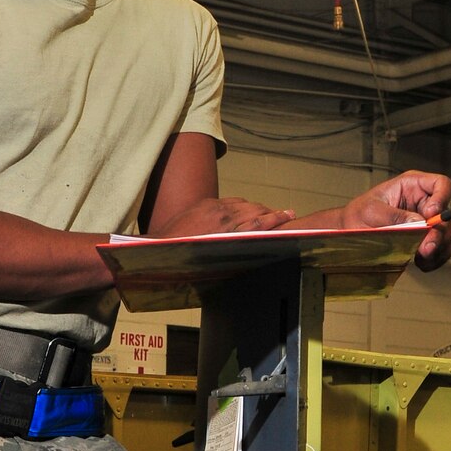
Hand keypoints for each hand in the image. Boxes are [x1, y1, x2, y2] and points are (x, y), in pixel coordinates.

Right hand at [156, 195, 299, 237]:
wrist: (161, 248)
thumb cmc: (171, 240)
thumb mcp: (187, 221)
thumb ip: (203, 220)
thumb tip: (210, 227)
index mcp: (210, 205)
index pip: (237, 203)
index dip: (251, 208)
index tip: (261, 211)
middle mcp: (220, 210)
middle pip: (250, 206)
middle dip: (266, 210)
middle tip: (282, 214)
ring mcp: (226, 222)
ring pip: (256, 214)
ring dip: (274, 215)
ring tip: (288, 215)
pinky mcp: (230, 234)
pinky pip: (255, 226)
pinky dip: (271, 223)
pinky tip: (282, 223)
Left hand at [341, 170, 450, 271]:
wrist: (350, 233)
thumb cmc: (358, 215)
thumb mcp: (372, 211)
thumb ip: (396, 217)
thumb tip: (421, 224)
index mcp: (413, 186)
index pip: (441, 184)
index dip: (442, 198)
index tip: (431, 215)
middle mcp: (424, 202)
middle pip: (447, 214)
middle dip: (439, 233)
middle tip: (425, 248)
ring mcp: (427, 222)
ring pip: (448, 233)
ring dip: (439, 248)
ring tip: (421, 258)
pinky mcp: (425, 240)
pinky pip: (442, 249)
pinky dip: (436, 259)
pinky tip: (421, 264)